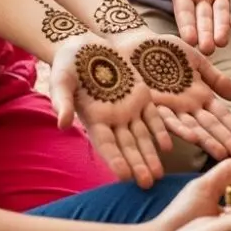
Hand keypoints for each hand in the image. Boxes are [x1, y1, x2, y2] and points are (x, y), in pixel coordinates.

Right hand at [49, 33, 170, 188]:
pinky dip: (160, 130)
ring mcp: (128, 108)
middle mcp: (112, 118)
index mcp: (93, 119)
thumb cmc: (67, 64)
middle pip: (127, 146)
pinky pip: (153, 116)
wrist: (84, 46)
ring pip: (142, 136)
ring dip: (151, 154)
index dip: (115, 160)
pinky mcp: (141, 95)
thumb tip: (62, 124)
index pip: (106, 145)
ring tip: (159, 174)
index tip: (124, 176)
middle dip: (137, 164)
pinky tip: (169, 145)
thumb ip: (63, 102)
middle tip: (148, 184)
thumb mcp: (62, 81)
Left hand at [106, 29, 230, 161]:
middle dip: (226, 140)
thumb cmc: (165, 50)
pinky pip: (165, 119)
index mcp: (199, 96)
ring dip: (206, 141)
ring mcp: (169, 108)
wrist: (135, 44)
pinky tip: (191, 138)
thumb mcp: (196, 60)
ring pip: (191, 127)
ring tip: (221, 154)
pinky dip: (178, 129)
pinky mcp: (151, 106)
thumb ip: (215, 78)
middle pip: (210, 126)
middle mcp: (186, 107)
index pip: (221, 116)